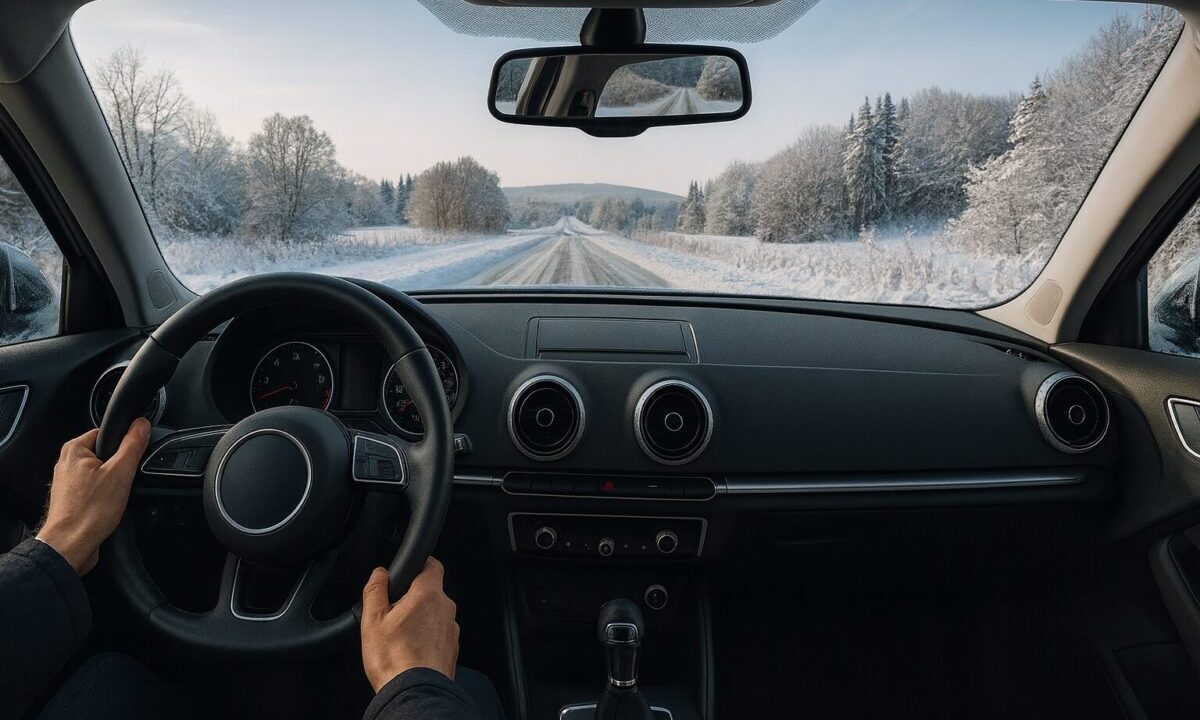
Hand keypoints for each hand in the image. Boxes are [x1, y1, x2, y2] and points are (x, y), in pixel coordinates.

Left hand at [36, 418, 150, 574]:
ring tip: (112, 498)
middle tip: (122, 482)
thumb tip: (141, 424)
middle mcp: (66, 464)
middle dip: (118, 468)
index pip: (106, 433)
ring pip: (101, 474)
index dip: (124, 445)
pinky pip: (95, 490)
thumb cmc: (89, 512)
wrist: (71, 545)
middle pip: (105, 455)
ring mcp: (68, 483)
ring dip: (112, 485)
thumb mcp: (121, 472)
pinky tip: (107, 507)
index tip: (130, 459)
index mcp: (74, 450)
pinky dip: (104, 497)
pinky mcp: (72, 499)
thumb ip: (132, 445)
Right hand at [361, 558, 459, 691]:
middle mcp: (446, 609)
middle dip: (414, 597)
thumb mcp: (372, 620)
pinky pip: (439, 634)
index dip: (420, 564)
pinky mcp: (452, 648)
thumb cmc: (394, 659)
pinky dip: (427, 637)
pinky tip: (410, 650)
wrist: (415, 693)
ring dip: (421, 619)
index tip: (410, 569)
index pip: (432, 565)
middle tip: (393, 612)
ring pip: (436, 614)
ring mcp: (451, 630)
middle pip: (432, 592)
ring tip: (400, 636)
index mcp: (428, 595)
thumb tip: (379, 573)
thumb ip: (375, 590)